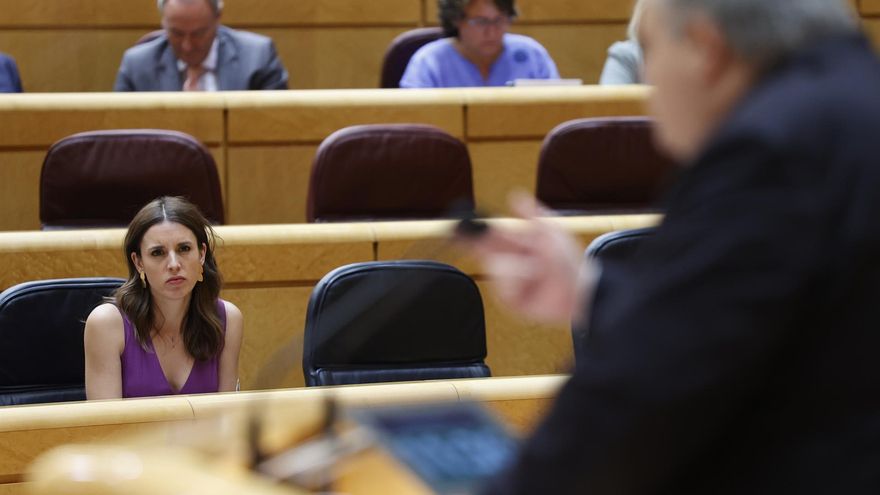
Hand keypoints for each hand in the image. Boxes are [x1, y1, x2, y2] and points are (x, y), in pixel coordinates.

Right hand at [467, 193, 591, 323]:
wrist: (579, 289)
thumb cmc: (568, 261)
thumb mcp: (551, 231)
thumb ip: (532, 213)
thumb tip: (514, 193)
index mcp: (515, 245)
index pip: (489, 235)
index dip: (474, 229)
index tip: (458, 224)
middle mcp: (508, 262)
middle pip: (481, 250)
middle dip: (471, 241)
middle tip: (456, 232)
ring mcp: (507, 282)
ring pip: (496, 266)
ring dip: (518, 265)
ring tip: (538, 270)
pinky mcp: (509, 299)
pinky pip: (505, 283)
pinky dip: (520, 279)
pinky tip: (532, 282)